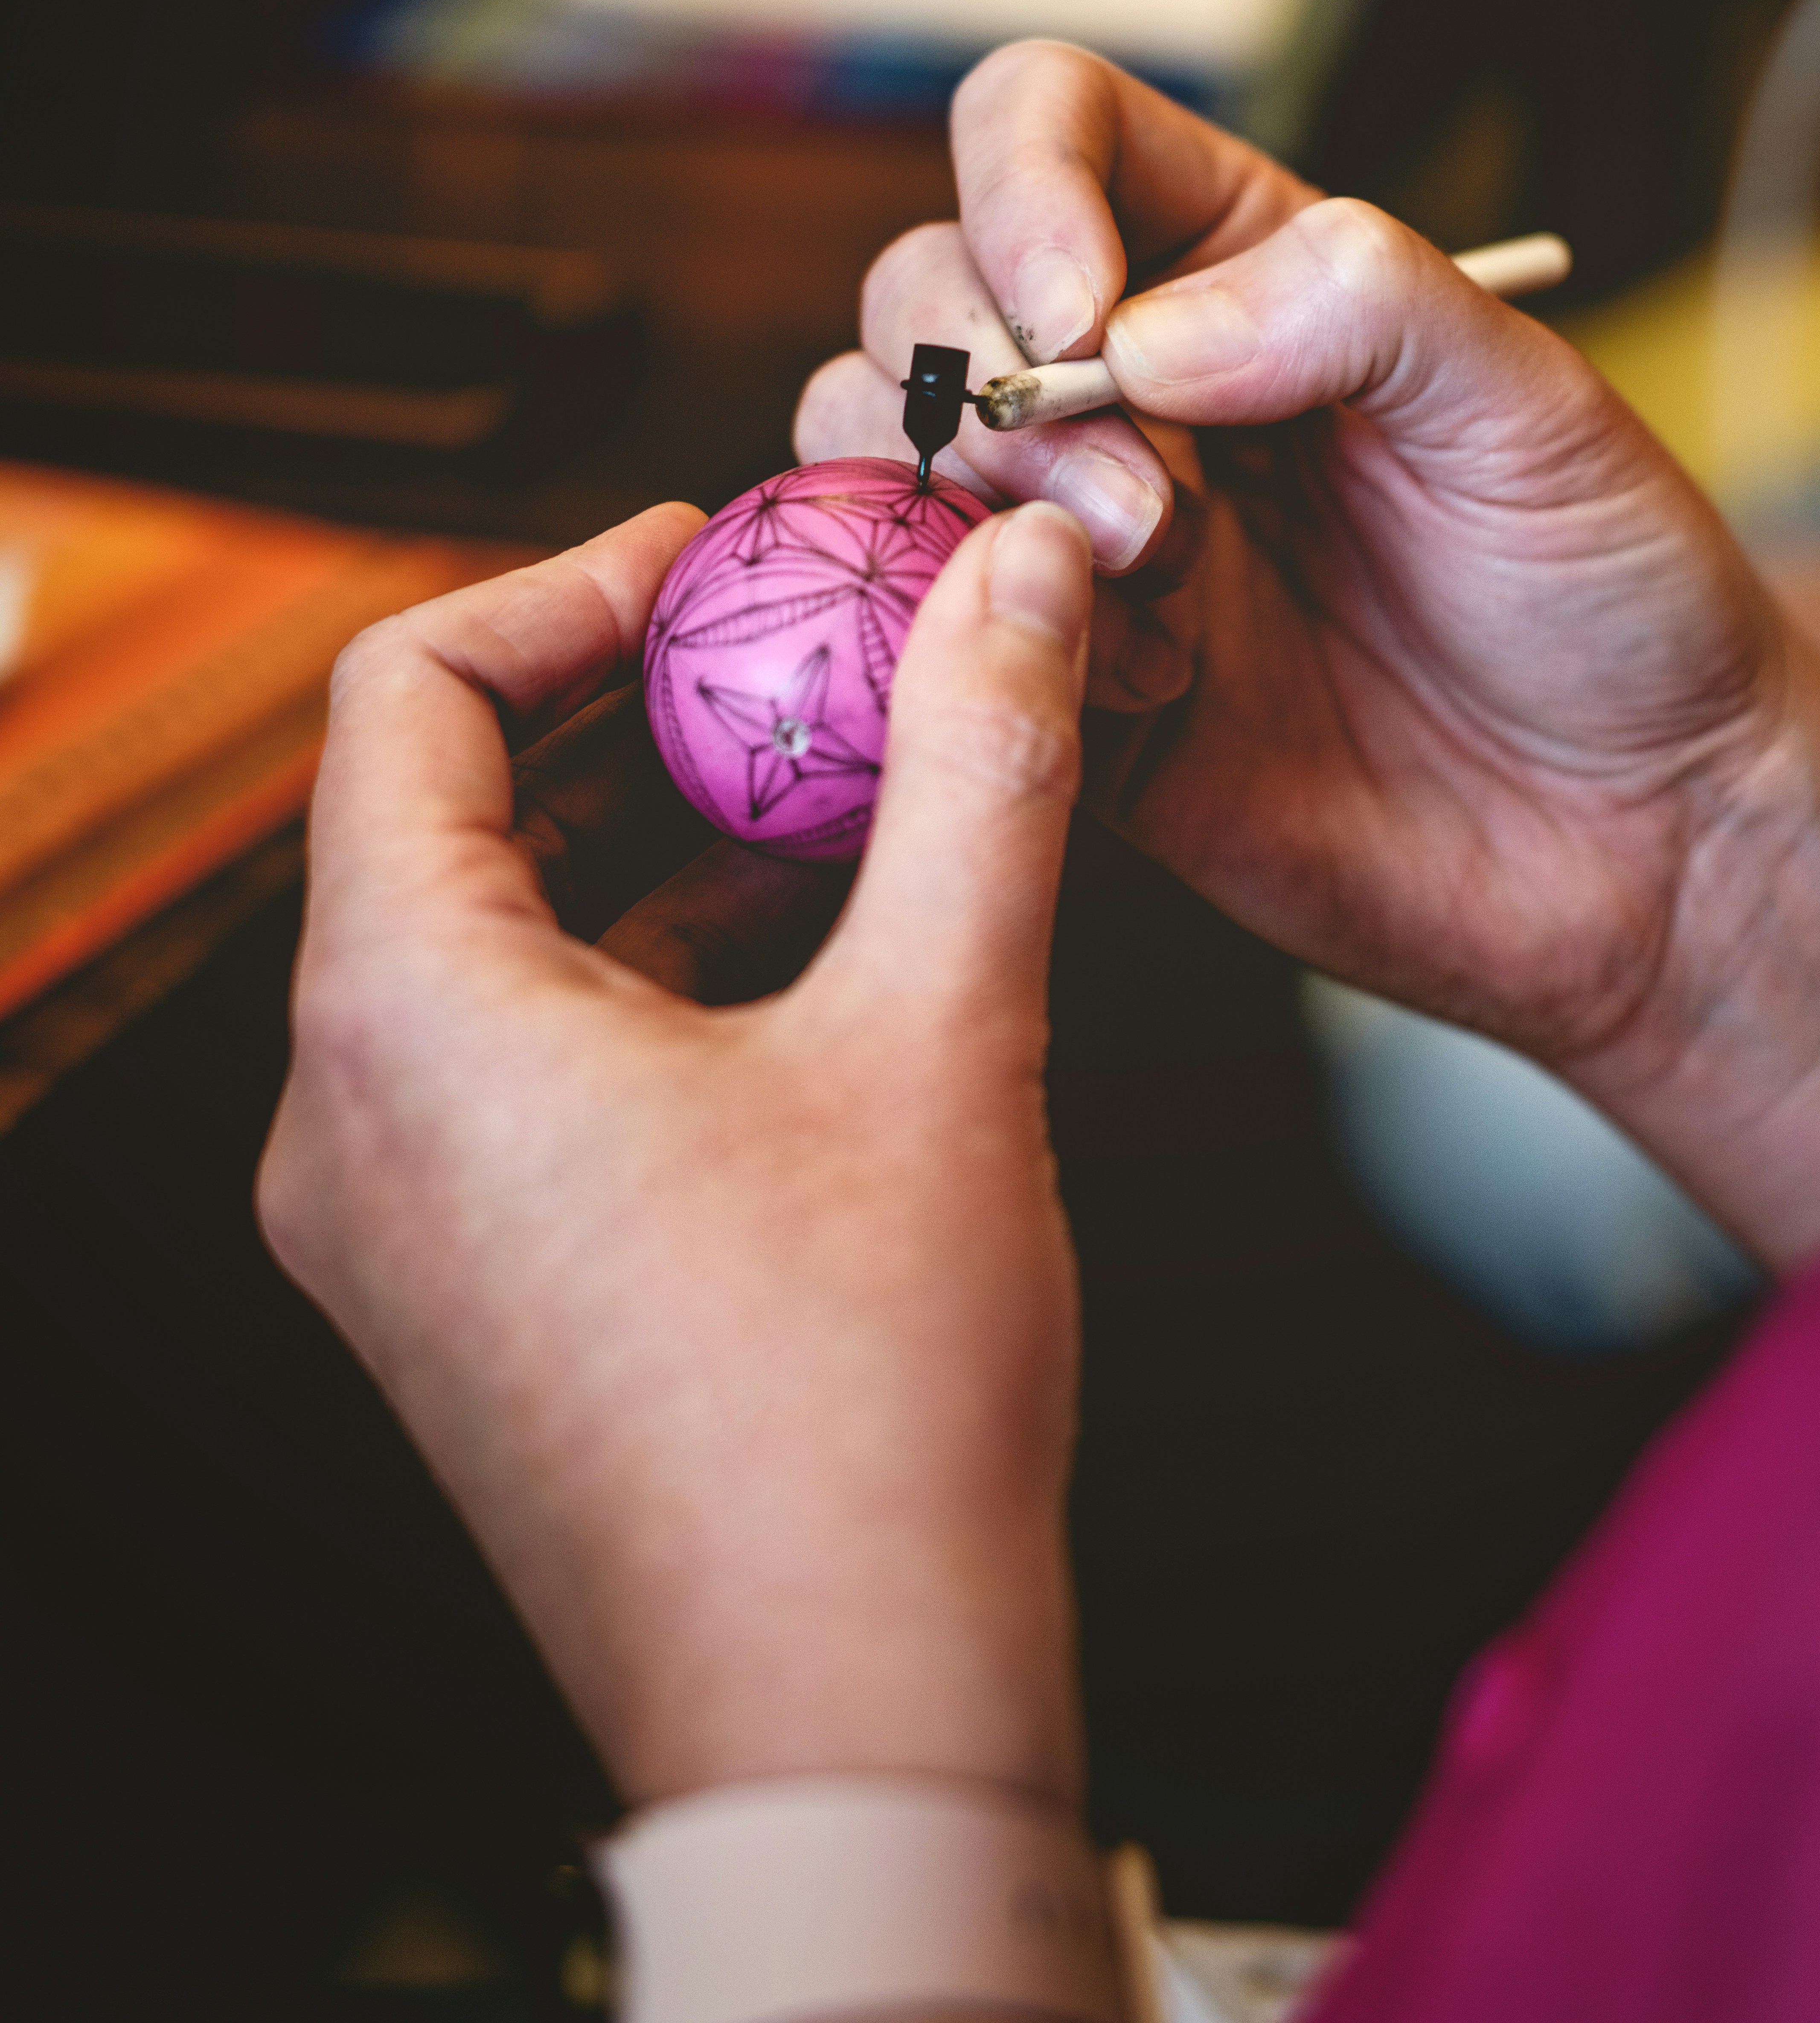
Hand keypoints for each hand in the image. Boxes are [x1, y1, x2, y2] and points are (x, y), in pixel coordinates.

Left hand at [259, 496, 1096, 1809]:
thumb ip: (983, 768)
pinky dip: (644, 966)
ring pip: (492, 940)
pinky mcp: (464, 1291)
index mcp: (402, 1022)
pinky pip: (517, 1056)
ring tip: (829, 779)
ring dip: (650, 839)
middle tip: (782, 645)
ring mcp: (394, 1221)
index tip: (699, 556)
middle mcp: (349, 1118)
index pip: (398, 693)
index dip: (555, 587)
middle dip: (627, 709)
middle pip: (440, 812)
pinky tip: (813, 943)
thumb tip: (1029, 577)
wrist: (842, 1705)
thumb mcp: (944, 1027)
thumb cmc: (862, 1399)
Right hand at [797, 46, 1819, 1264]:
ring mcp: (1078, 536)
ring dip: (974, 498)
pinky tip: (1142, 690)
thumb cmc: (1614, 592)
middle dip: (981, 369)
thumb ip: (1358, 306)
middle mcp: (1132, 382)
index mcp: (1242, 264)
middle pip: (923, 285)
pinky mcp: (1063, 688)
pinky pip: (919, 633)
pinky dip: (978, 640)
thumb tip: (1138, 330)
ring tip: (1149, 579)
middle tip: (1144, 497)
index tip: (1082, 312)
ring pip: (879, 446)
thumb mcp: (1534, 405)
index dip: (1021, 189)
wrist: (1643, 835)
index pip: (1046, 125)